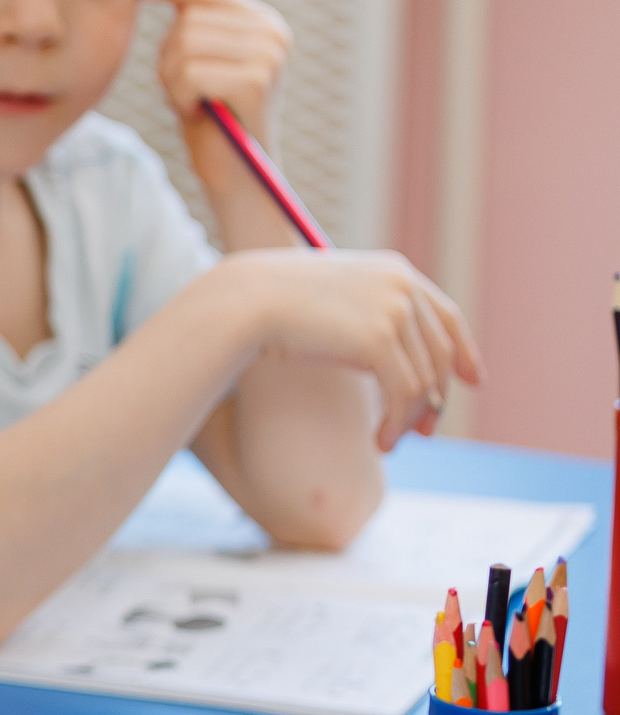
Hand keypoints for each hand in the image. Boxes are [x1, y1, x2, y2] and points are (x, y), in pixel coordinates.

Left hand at [141, 0, 293, 196]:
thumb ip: (197, 11)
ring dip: (173, 79)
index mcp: (262, 21)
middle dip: (169, 55)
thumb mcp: (199, 56)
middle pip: (187, 19)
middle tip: (187, 88)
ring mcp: (270, 56)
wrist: (235, 174)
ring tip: (194, 99)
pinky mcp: (258, 83)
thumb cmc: (212, 115)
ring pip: (184, 45)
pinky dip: (182, 96)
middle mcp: (273, 33)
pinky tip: (201, 111)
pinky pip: (190, 73)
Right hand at [220, 248, 482, 449]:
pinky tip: (380, 443)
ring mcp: (394, 311)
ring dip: (410, 419)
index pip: (446, 316)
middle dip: (437, 397)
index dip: (464, 350)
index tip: (472, 380)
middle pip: (440, 353)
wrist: (243, 302)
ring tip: (390, 443)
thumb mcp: (330, 301)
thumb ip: (365, 315)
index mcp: (395, 271)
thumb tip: (386, 351)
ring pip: (424, 380)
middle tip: (426, 432)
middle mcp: (402, 287)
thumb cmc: (271, 304)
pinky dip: (396, 424)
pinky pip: (403, 394)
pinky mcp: (379, 340)